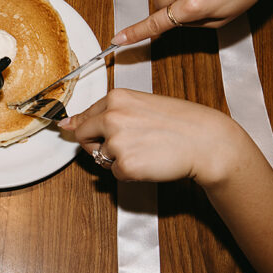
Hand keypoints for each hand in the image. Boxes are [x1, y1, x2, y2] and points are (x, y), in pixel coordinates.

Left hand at [59, 88, 243, 186]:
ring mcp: (117, 142)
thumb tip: (67, 124)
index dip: (83, 127)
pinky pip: (116, 173)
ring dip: (117, 159)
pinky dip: (130, 173)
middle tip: (122, 147)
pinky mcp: (125, 165)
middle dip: (95, 146)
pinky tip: (149, 161)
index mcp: (117, 98)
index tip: (70, 129)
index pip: (85, 116)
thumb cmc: (180, 122)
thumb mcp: (142, 106)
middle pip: (83, 137)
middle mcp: (112, 117)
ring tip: (145, 150)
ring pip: (101, 157)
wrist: (206, 141)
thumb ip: (108, 112)